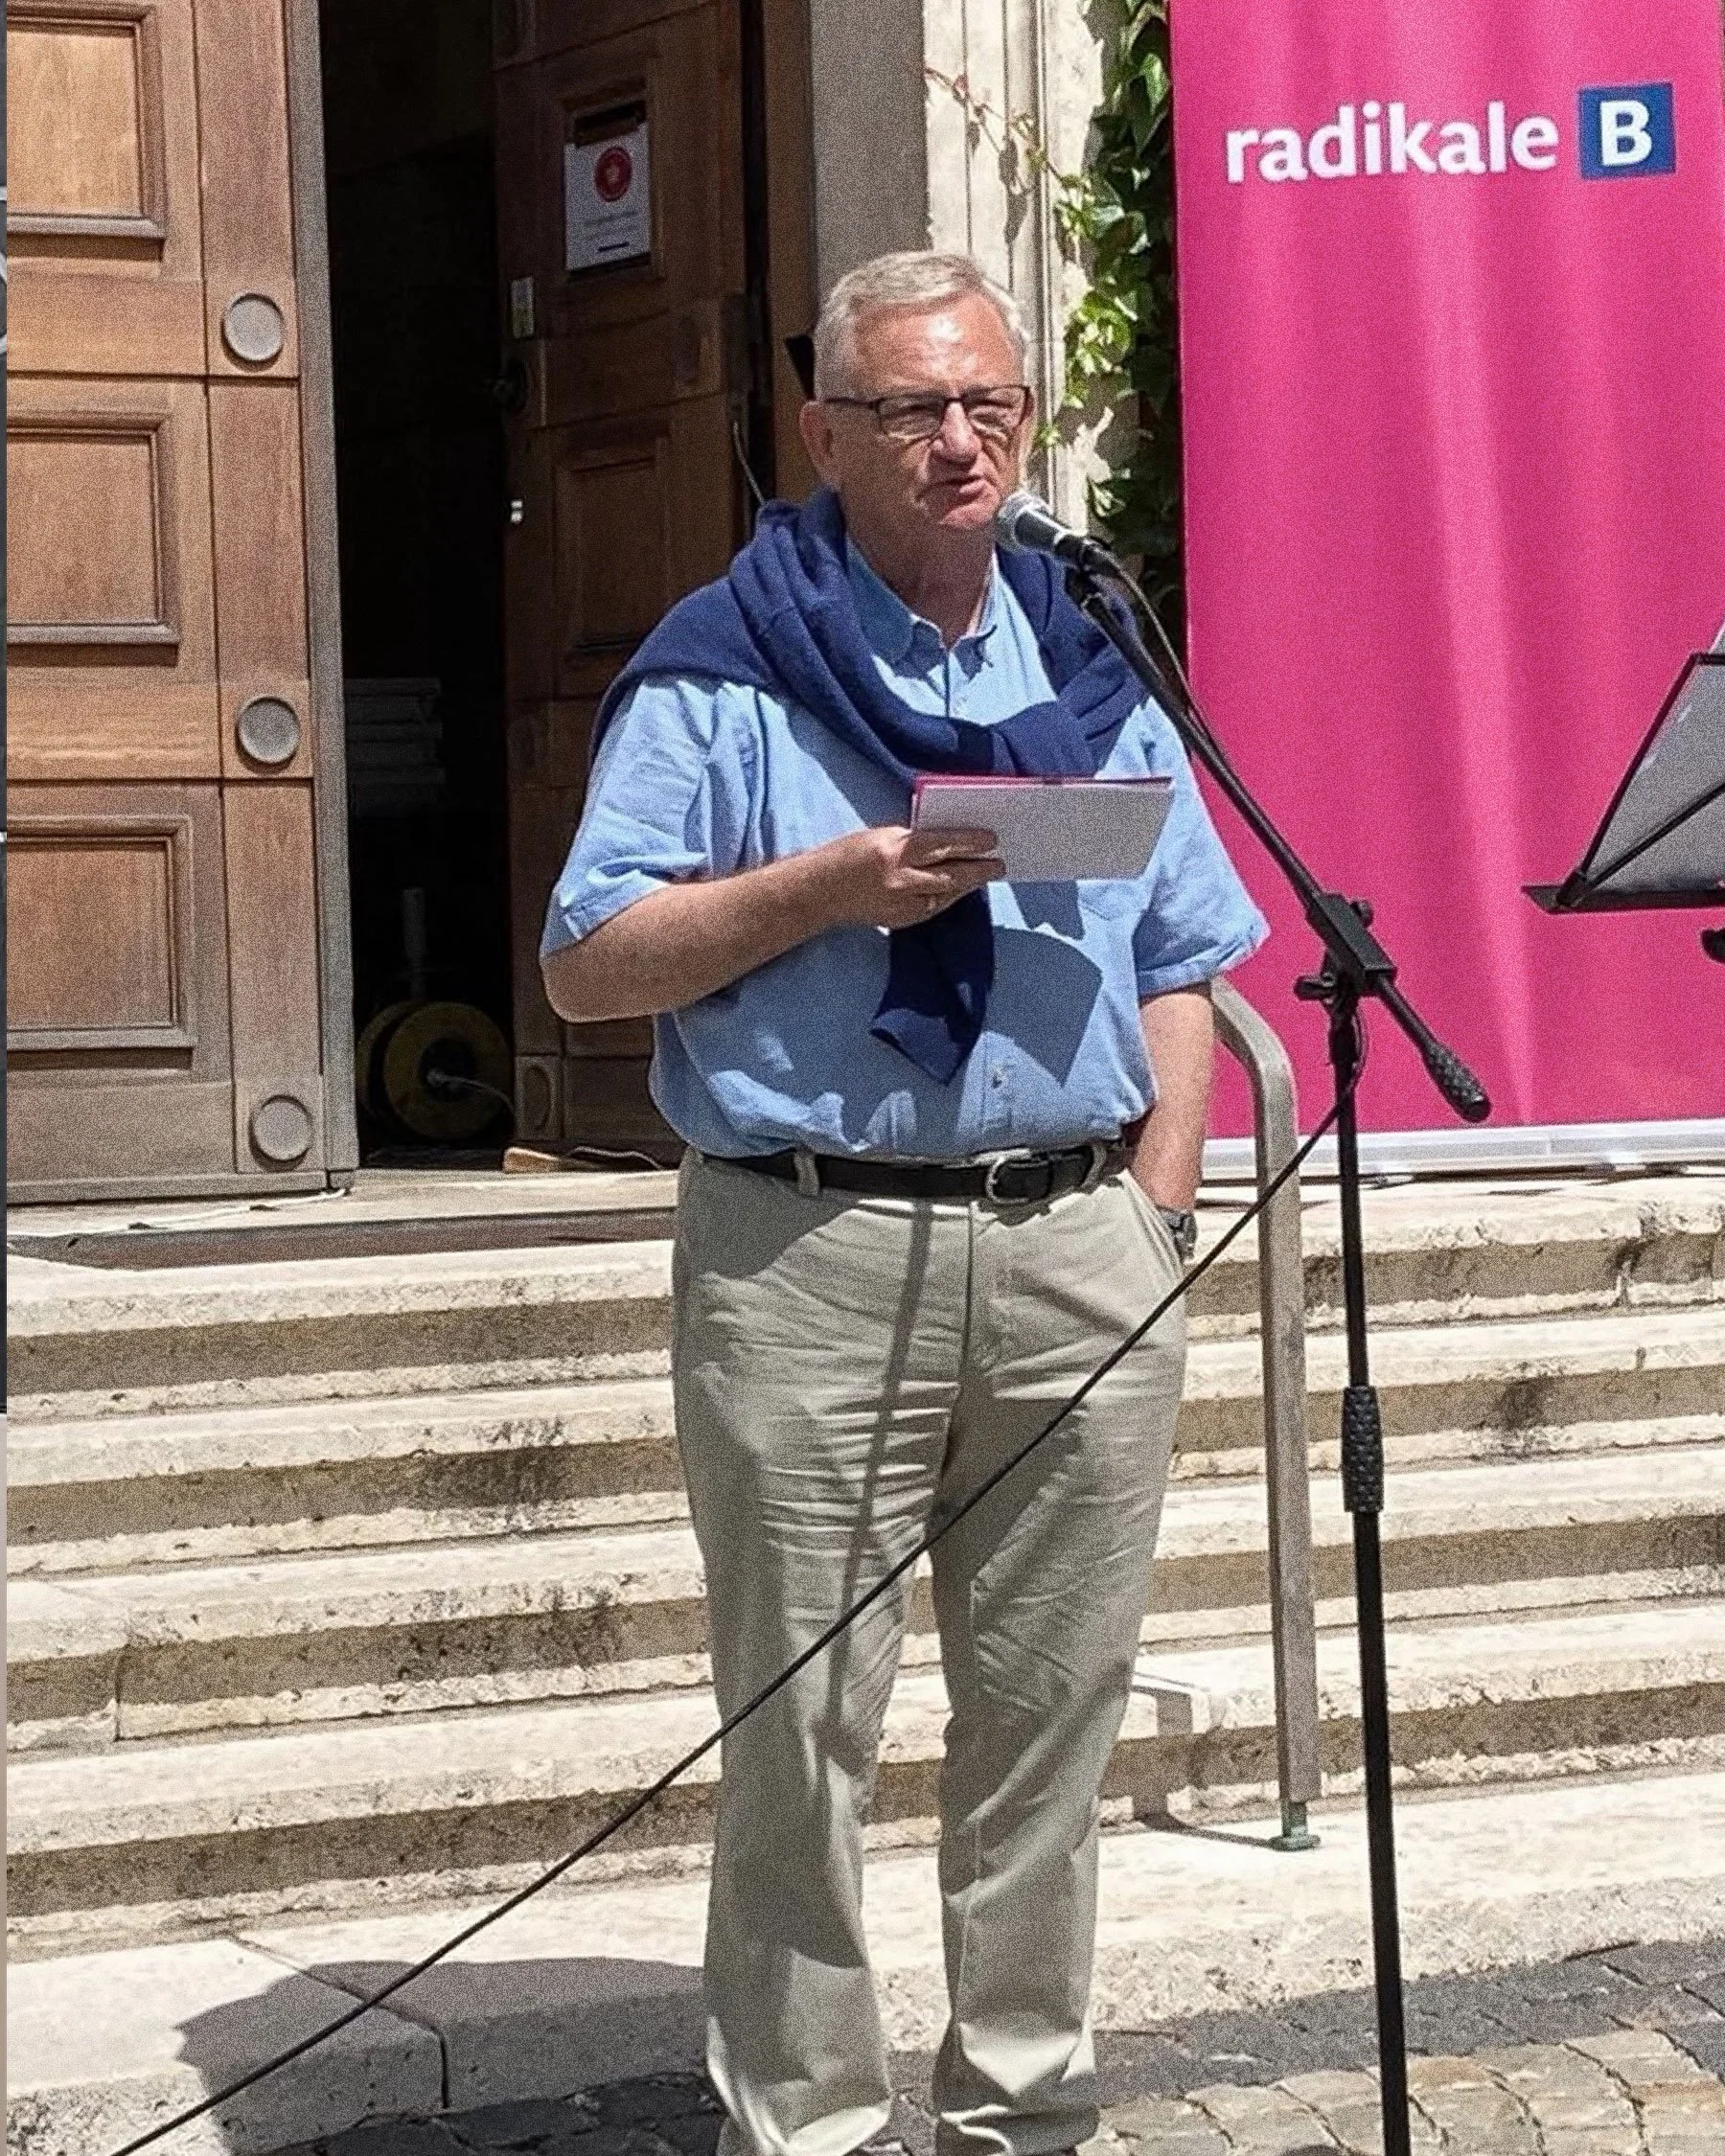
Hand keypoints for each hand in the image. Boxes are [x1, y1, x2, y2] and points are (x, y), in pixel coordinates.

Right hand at [809, 825, 1003, 930]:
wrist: (818, 892)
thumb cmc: (846, 855)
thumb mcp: (880, 836)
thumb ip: (911, 839)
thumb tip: (945, 841)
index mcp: (894, 849)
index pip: (942, 844)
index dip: (970, 842)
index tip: (991, 840)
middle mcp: (900, 878)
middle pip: (950, 874)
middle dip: (978, 869)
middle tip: (999, 864)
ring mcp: (900, 903)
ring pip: (945, 895)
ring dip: (967, 885)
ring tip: (984, 876)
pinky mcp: (899, 920)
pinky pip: (932, 908)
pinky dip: (948, 898)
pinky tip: (958, 892)